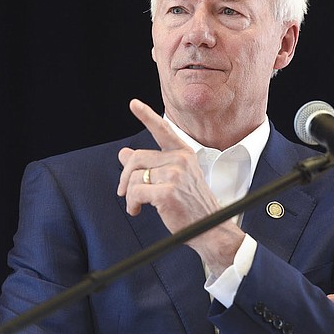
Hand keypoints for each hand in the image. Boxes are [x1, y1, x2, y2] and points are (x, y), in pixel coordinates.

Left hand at [116, 99, 244, 272]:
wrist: (210, 229)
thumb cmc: (192, 206)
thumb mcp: (173, 180)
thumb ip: (151, 165)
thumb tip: (122, 153)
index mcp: (184, 154)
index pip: (163, 130)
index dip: (146, 116)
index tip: (133, 104)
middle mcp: (181, 160)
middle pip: (136, 158)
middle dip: (125, 176)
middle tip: (123, 191)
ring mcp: (175, 175)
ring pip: (134, 176)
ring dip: (129, 194)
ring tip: (135, 205)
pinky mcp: (167, 192)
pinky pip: (135, 191)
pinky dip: (132, 203)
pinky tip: (138, 210)